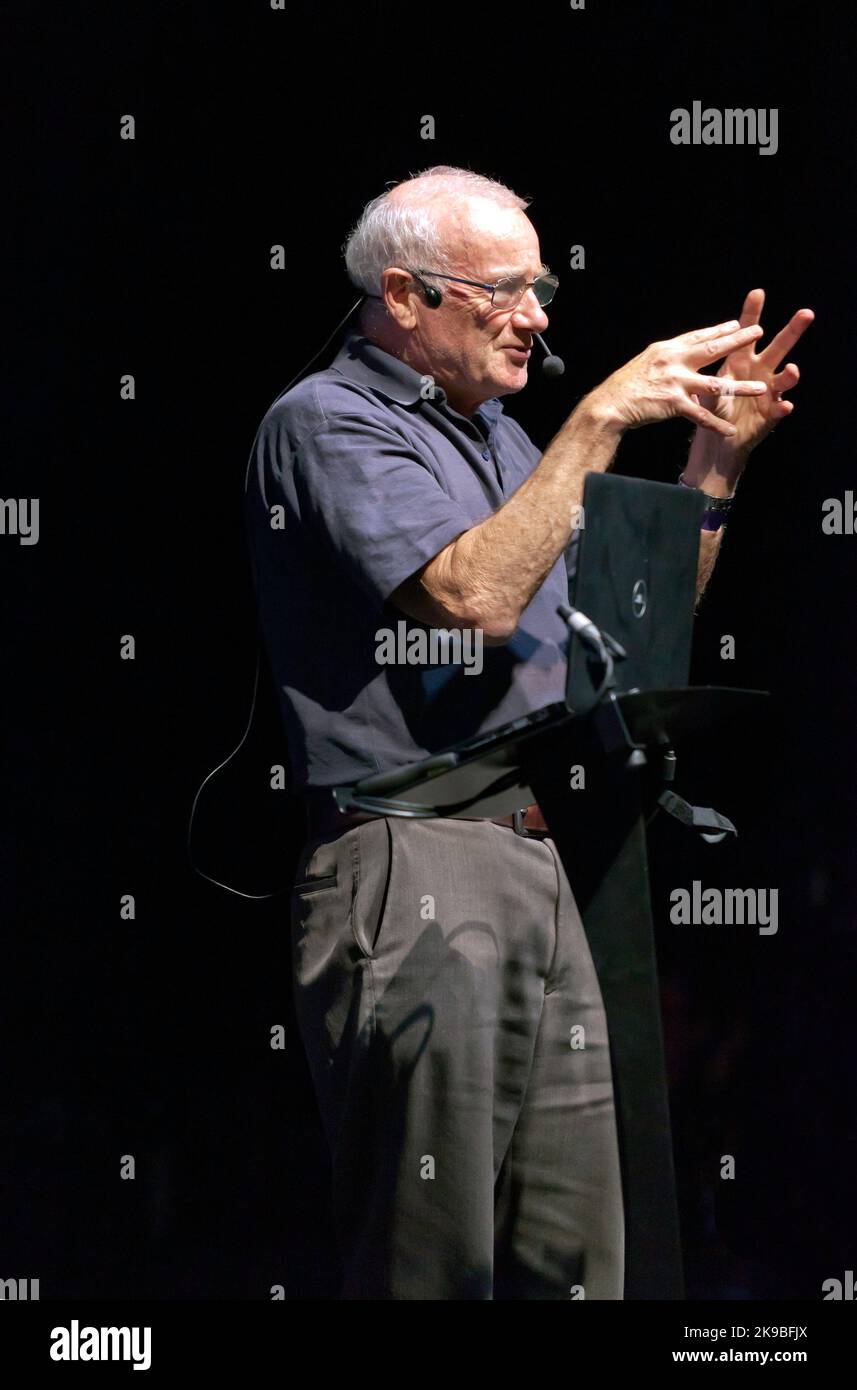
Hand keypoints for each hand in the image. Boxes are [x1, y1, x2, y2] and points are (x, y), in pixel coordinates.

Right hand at [589, 317, 768, 439]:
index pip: (698, 336)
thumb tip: (679, 357)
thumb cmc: (624, 387)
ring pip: (716, 384)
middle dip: (737, 341)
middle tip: (758, 332)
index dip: (719, 330)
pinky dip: (716, 424)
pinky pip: (701, 415)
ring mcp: (676, 382)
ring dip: (741, 387)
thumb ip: (666, 360)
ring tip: (762, 388)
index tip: (737, 324)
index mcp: (667, 349)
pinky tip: (730, 430)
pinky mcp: (674, 404)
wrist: (609, 405)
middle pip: (712, 349)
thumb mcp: (646, 363)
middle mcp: (674, 361)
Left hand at [690, 289, 813, 461]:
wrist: (718, 437)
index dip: (752, 314)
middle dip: (792, 331)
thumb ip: (709, 376)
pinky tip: (785, 406)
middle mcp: (760, 370)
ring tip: (792, 370)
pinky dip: (782, 407)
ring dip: (790, 374)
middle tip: (806, 313)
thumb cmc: (713, 406)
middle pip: (778, 347)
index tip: (757, 293)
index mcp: (741, 360)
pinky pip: (780, 408)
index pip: (747, 333)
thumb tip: (702, 361)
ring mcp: (769, 390)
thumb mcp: (707, 389)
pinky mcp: (772, 412)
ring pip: (784, 378)